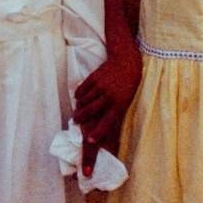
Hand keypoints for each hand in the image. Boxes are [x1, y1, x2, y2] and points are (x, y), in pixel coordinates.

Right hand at [73, 49, 141, 176]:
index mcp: (120, 104)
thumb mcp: (124, 102)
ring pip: (83, 101)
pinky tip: (80, 97)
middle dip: (80, 118)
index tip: (89, 140)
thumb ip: (113, 113)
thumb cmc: (127, 87)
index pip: (107, 122)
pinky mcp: (94, 77)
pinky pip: (81, 90)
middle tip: (75, 121)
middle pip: (89, 110)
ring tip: (78, 110)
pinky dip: (79, 95)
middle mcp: (110, 96)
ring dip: (79, 107)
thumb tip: (103, 129)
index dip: (98, 132)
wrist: (126, 62)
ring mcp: (101, 86)